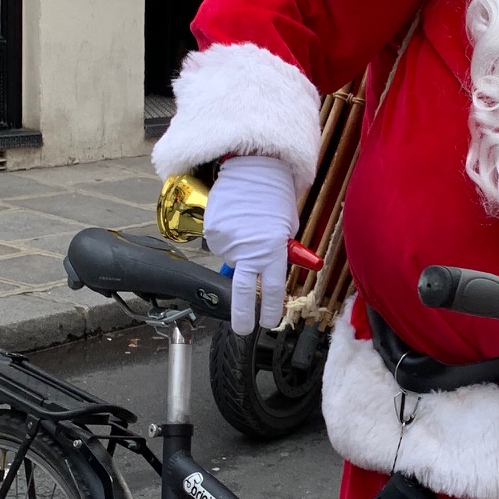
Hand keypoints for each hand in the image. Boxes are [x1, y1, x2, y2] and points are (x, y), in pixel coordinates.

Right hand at [202, 155, 297, 334]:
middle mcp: (249, 249)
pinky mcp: (213, 233)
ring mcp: (228, 242)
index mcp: (273, 250)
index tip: (267, 323)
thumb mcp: (286, 229)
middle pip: (243, 291)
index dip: (269, 310)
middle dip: (242, 314)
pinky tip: (236, 223)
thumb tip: (269, 274)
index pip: (271, 289)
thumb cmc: (274, 198)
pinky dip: (228, 240)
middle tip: (242, 329)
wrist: (251, 169)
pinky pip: (221, 245)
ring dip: (239, 254)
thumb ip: (279, 254)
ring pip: (232, 260)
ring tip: (248, 230)